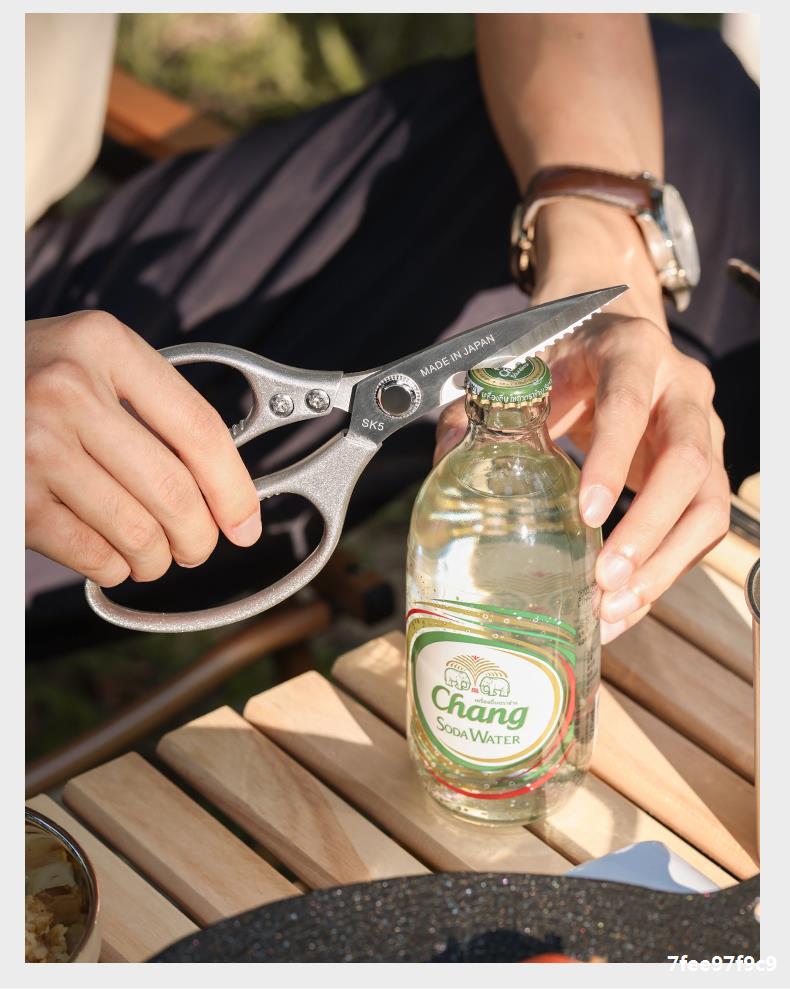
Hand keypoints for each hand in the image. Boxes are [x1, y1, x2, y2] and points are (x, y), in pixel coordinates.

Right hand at [26, 311, 261, 585]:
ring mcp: (33, 444)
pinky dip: (114, 568)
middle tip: (199, 547)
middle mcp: (69, 389)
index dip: (234, 488)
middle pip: (174, 490)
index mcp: (103, 345)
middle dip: (200, 537)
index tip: (247, 523)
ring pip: (139, 532)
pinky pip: (93, 554)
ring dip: (157, 560)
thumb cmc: (28, 381)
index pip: (199, 428)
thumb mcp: (89, 363)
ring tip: (152, 555)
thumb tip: (226, 487)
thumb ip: (151, 408)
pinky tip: (110, 556)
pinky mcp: (13, 498)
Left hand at [435, 202, 729, 643]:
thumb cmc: (564, 354)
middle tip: (606, 578)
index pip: (628, 407)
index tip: (586, 515)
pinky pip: (702, 526)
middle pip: (688, 464)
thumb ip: (484, 406)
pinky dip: (668, 570)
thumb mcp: (524, 365)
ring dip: (666, 561)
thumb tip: (448, 457)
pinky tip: (629, 602)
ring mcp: (704, 432)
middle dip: (649, 528)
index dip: (611, 461)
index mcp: (632, 354)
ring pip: (709, 505)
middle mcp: (681, 392)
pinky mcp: (707, 470)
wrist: (610, 333)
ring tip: (617, 605)